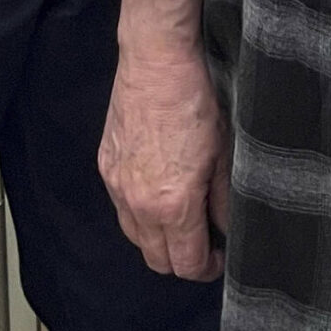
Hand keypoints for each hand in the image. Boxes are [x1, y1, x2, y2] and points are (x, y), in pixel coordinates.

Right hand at [99, 33, 229, 282]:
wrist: (156, 62)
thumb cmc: (194, 101)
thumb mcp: (222, 152)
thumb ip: (222, 199)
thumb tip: (225, 227)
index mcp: (172, 206)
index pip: (187, 264)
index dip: (207, 268)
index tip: (219, 257)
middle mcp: (139, 206)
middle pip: (158, 261)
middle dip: (182, 260)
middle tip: (203, 243)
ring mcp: (117, 188)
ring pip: (137, 239)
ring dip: (159, 240)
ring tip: (181, 219)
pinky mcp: (106, 168)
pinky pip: (121, 209)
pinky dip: (139, 214)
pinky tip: (158, 192)